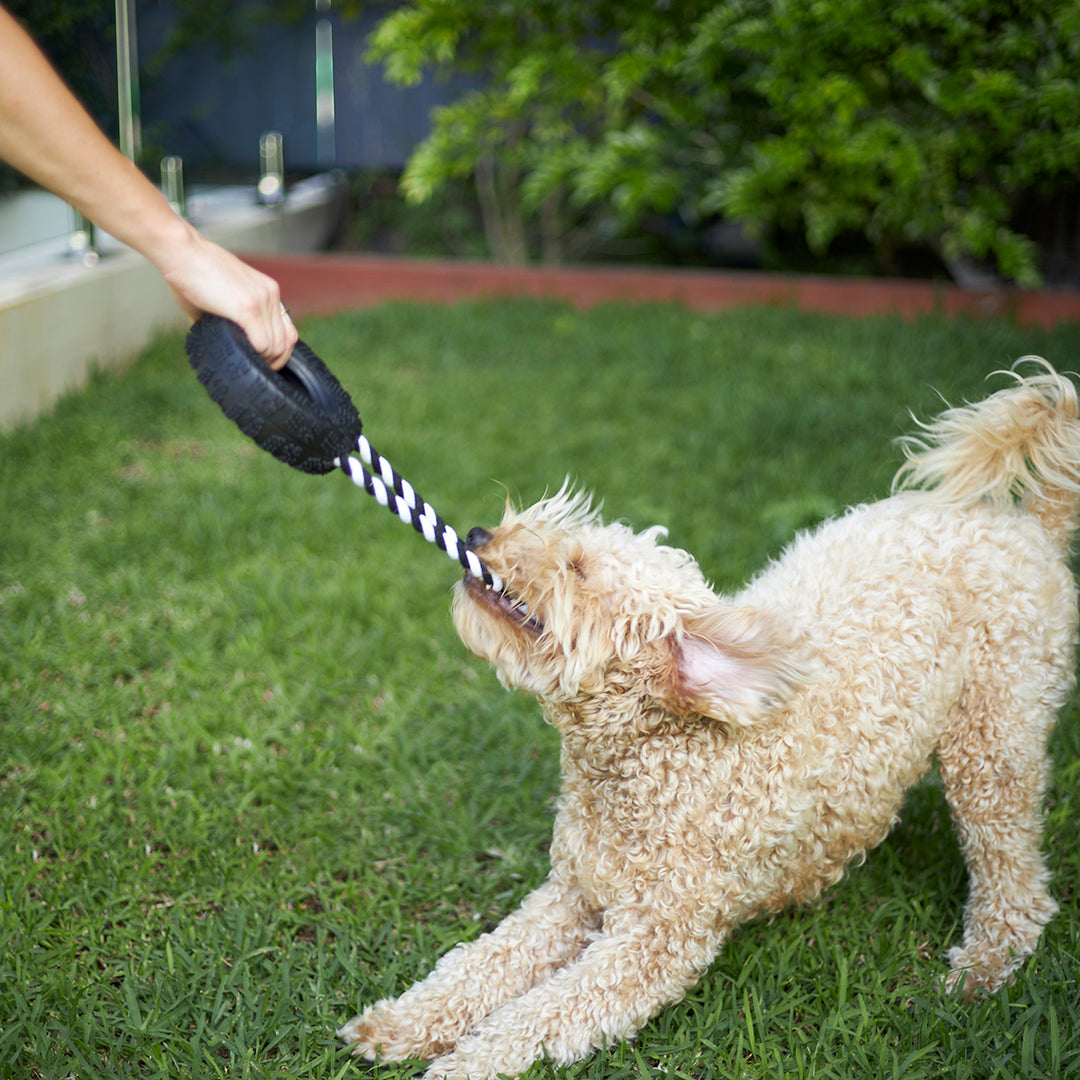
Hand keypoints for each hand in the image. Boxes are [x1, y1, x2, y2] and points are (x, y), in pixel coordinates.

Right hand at [157, 224, 298, 369]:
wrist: (181, 251)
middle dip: (273, 361)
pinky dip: (255, 356)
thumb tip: (219, 343)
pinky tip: (241, 356)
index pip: (288, 330)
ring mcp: (262, 300)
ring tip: (246, 364)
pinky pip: (263, 344)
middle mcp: (271, 295)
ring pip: (276, 347)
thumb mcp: (220, 296)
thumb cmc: (192, 271)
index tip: (263, 361)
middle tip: (255, 369)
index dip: (279, 351)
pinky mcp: (248, 308)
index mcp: (268, 291)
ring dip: (262, 361)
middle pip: (287, 342)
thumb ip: (227, 318)